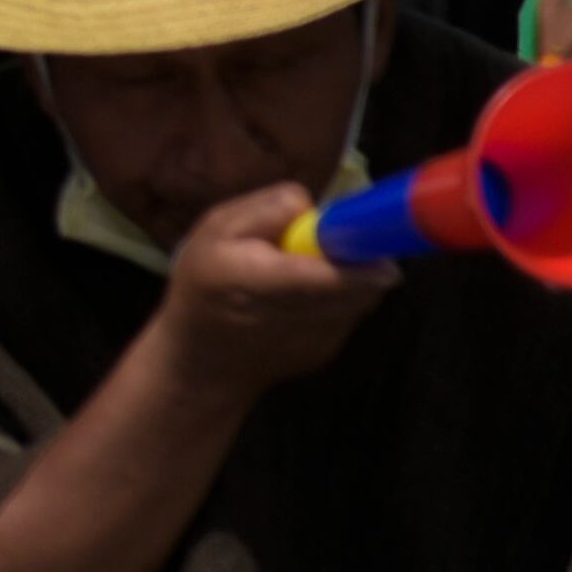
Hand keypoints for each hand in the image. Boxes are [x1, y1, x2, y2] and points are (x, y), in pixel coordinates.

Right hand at [147, 189, 394, 404]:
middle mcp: (291, 318)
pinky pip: (351, 315)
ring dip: (352, 279)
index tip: (370, 239)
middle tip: (335, 244)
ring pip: (362, 298)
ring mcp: (314, 342)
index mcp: (254, 281)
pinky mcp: (326, 354)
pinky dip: (341, 300)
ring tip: (313, 271)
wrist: (200, 362)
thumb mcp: (216, 228)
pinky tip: (307, 299)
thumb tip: (319, 210)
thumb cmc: (203, 284)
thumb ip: (268, 209)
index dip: (358, 258)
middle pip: (359, 286)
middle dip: (359, 259)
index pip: (324, 277)